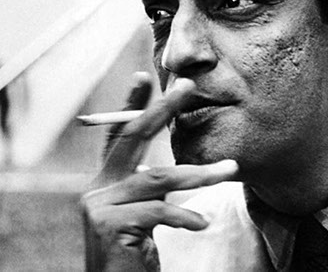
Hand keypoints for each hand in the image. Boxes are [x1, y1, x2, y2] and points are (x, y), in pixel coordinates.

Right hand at [81, 73, 239, 271]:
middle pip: (133, 135)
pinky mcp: (110, 226)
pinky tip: (202, 224)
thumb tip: (180, 167)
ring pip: (160, 177)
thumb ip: (150, 187)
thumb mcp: (142, 212)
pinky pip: (160, 211)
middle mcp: (98, 187)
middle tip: (188, 86)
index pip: (119, 135)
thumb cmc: (134, 250)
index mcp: (106, 180)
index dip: (131, 105)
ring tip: (230, 169)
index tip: (143, 76)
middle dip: (163, 109)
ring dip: (201, 173)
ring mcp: (100, 206)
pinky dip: (186, 216)